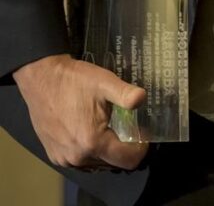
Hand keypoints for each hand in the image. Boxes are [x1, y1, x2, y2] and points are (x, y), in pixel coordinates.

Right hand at [14, 54, 147, 170]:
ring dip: (105, 149)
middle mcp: (78, 157)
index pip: (127, 160)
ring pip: (96, 163)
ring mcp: (64, 158)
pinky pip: (80, 160)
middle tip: (125, 126)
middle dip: (122, 147)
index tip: (142, 132)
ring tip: (107, 126)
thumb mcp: (104, 82)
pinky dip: (89, 150)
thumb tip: (142, 98)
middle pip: (112, 162)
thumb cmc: (74, 80)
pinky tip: (89, 131)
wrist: (42, 78)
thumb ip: (126, 94)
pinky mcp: (54, 155)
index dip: (139, 148)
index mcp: (93, 142)